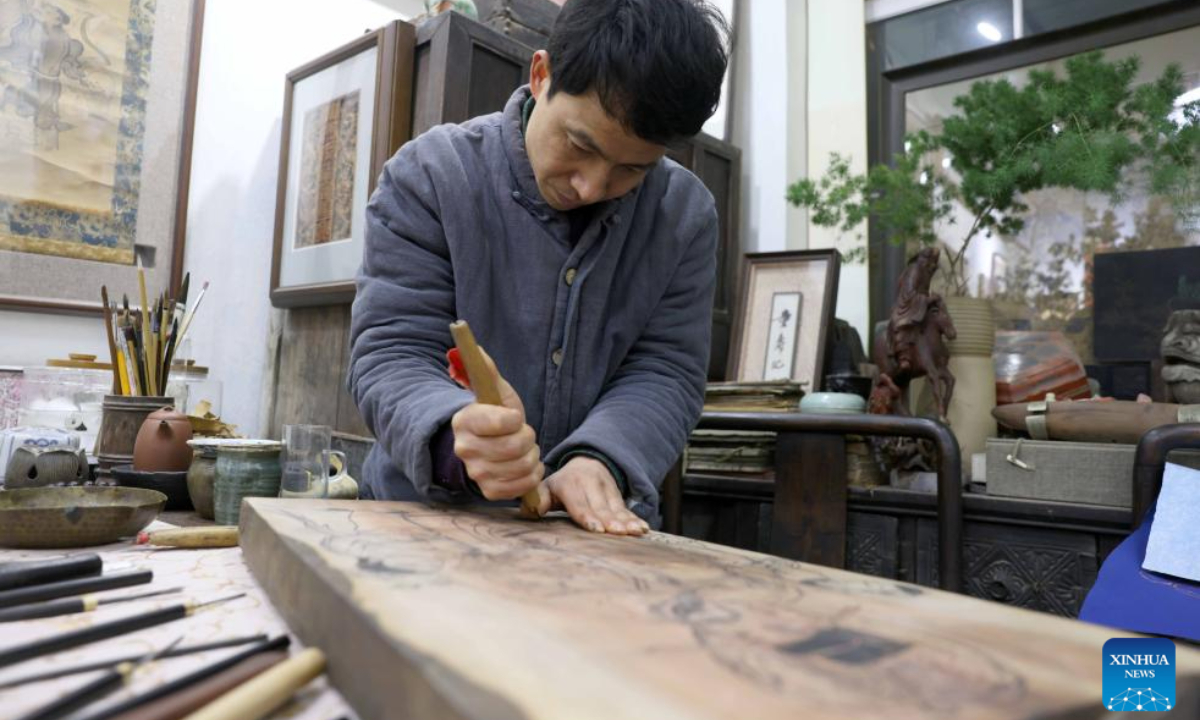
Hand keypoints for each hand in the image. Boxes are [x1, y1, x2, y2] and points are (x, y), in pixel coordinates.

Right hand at [450, 349, 542, 500]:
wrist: (489, 446)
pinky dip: (532, 475)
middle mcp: (464, 449)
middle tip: (522, 434)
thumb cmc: (495, 416)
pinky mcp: (489, 491)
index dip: (515, 419)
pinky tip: (525, 466)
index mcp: (464, 421)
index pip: (501, 422)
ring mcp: (476, 473)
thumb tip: (475, 347)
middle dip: (527, 438)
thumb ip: (486, 370)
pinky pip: (523, 486)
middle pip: (515, 446)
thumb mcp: (495, 393)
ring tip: (523, 450)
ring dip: (531, 456)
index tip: (514, 417)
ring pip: (522, 466)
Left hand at [536, 457, 648, 534]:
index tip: (597, 528)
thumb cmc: (563, 484)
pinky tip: (643, 529)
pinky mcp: (618, 495)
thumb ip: (538, 498)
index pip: (579, 503)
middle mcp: (590, 484)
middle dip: (610, 521)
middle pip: (601, 507)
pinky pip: (627, 508)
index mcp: (569, 485)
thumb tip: (532, 510)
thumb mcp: (547, 487)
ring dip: (626, 520)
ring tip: (634, 532)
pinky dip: (635, 519)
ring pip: (617, 507)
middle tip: (618, 532)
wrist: (587, 462)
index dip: (588, 516)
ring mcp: (607, 488)